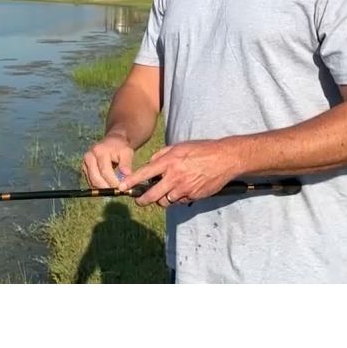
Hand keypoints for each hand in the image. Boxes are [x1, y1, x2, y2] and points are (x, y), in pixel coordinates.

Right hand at [82, 132, 134, 188]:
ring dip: (102, 189)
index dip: (112, 181)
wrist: (112, 142)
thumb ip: (126, 163)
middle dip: (106, 188)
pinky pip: (90, 181)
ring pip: (92, 181)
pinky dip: (99, 187)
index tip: (121, 188)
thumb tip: (127, 175)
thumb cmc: (120, 147)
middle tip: (117, 193)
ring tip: (114, 192)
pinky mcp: (84, 169)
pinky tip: (108, 188)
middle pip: (95, 177)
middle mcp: (89, 156)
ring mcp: (84, 163)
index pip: (105, 171)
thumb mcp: (127, 152)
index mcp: (99, 151)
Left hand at [117, 139, 240, 207]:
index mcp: (169, 162)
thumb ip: (162, 155)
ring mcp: (184, 188)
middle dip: (142, 200)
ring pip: (165, 201)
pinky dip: (176, 198)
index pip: (145, 174)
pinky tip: (180, 190)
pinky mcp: (193, 196)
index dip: (131, 182)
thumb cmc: (201, 150)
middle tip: (138, 200)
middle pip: (152, 195)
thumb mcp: (179, 146)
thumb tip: (150, 164)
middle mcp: (175, 177)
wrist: (225, 159)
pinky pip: (179, 201)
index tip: (122, 187)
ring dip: (161, 199)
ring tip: (163, 192)